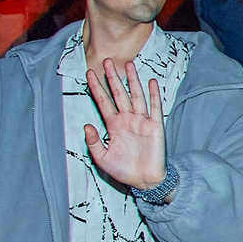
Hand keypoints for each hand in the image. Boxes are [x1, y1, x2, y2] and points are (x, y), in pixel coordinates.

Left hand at [84, 60, 167, 191]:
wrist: (145, 180)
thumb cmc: (124, 170)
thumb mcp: (102, 158)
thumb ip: (94, 142)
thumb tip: (87, 125)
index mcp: (113, 125)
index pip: (103, 102)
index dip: (96, 88)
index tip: (89, 73)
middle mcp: (127, 119)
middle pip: (119, 93)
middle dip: (112, 77)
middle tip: (107, 60)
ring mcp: (141, 121)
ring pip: (136, 95)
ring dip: (132, 80)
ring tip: (128, 64)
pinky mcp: (155, 126)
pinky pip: (154, 107)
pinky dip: (153, 94)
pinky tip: (151, 82)